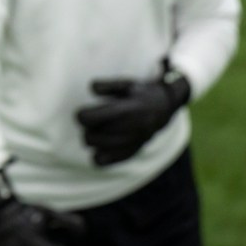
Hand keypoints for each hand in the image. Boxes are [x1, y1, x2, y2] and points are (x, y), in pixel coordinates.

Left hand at [76, 70, 190, 165]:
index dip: (82, 116)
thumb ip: (108, 86)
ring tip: (96, 130)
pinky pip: (103, 162)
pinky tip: (101, 145)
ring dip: (91, 139)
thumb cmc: (140, 94)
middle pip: (91, 136)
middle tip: (91, 121)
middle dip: (86, 128)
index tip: (82, 112)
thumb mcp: (127, 84)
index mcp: (126, 110)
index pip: (93, 119)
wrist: (163, 109)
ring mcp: (130, 144)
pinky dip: (97, 155)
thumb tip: (91, 88)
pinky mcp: (130, 153)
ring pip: (96, 149)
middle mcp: (128, 129)